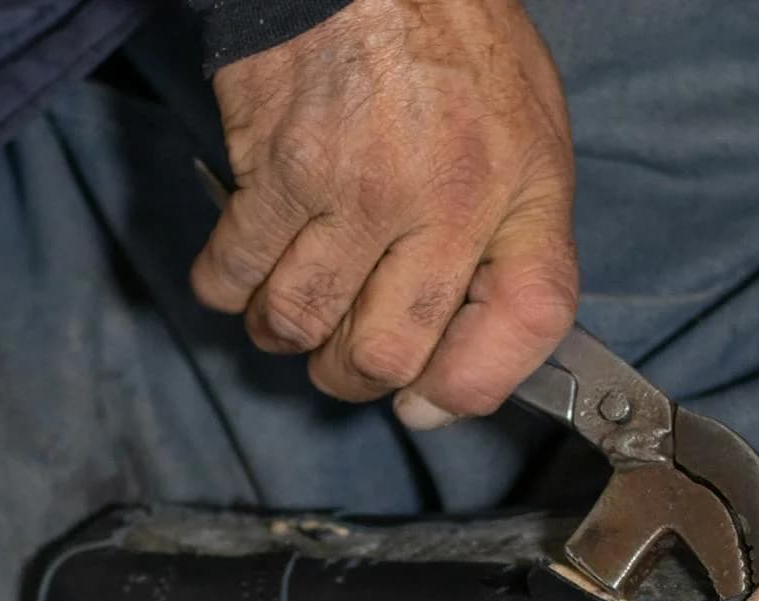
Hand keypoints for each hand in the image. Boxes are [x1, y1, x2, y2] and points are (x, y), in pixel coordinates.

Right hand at [191, 0, 577, 427]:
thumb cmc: (451, 43)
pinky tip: (242, 267)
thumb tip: (455, 363)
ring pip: (299, 326)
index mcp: (519, 189)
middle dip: (355, 374)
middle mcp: (443, 198)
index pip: (527, 322)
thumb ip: (515, 245)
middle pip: (388, 355)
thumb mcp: (530, 136)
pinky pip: (232, 275)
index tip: (430, 400)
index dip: (475, 386)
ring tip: (291, 305)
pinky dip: (227, 288)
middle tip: (345, 352)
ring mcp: (352, 188)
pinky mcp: (274, 170)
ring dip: (285, 334)